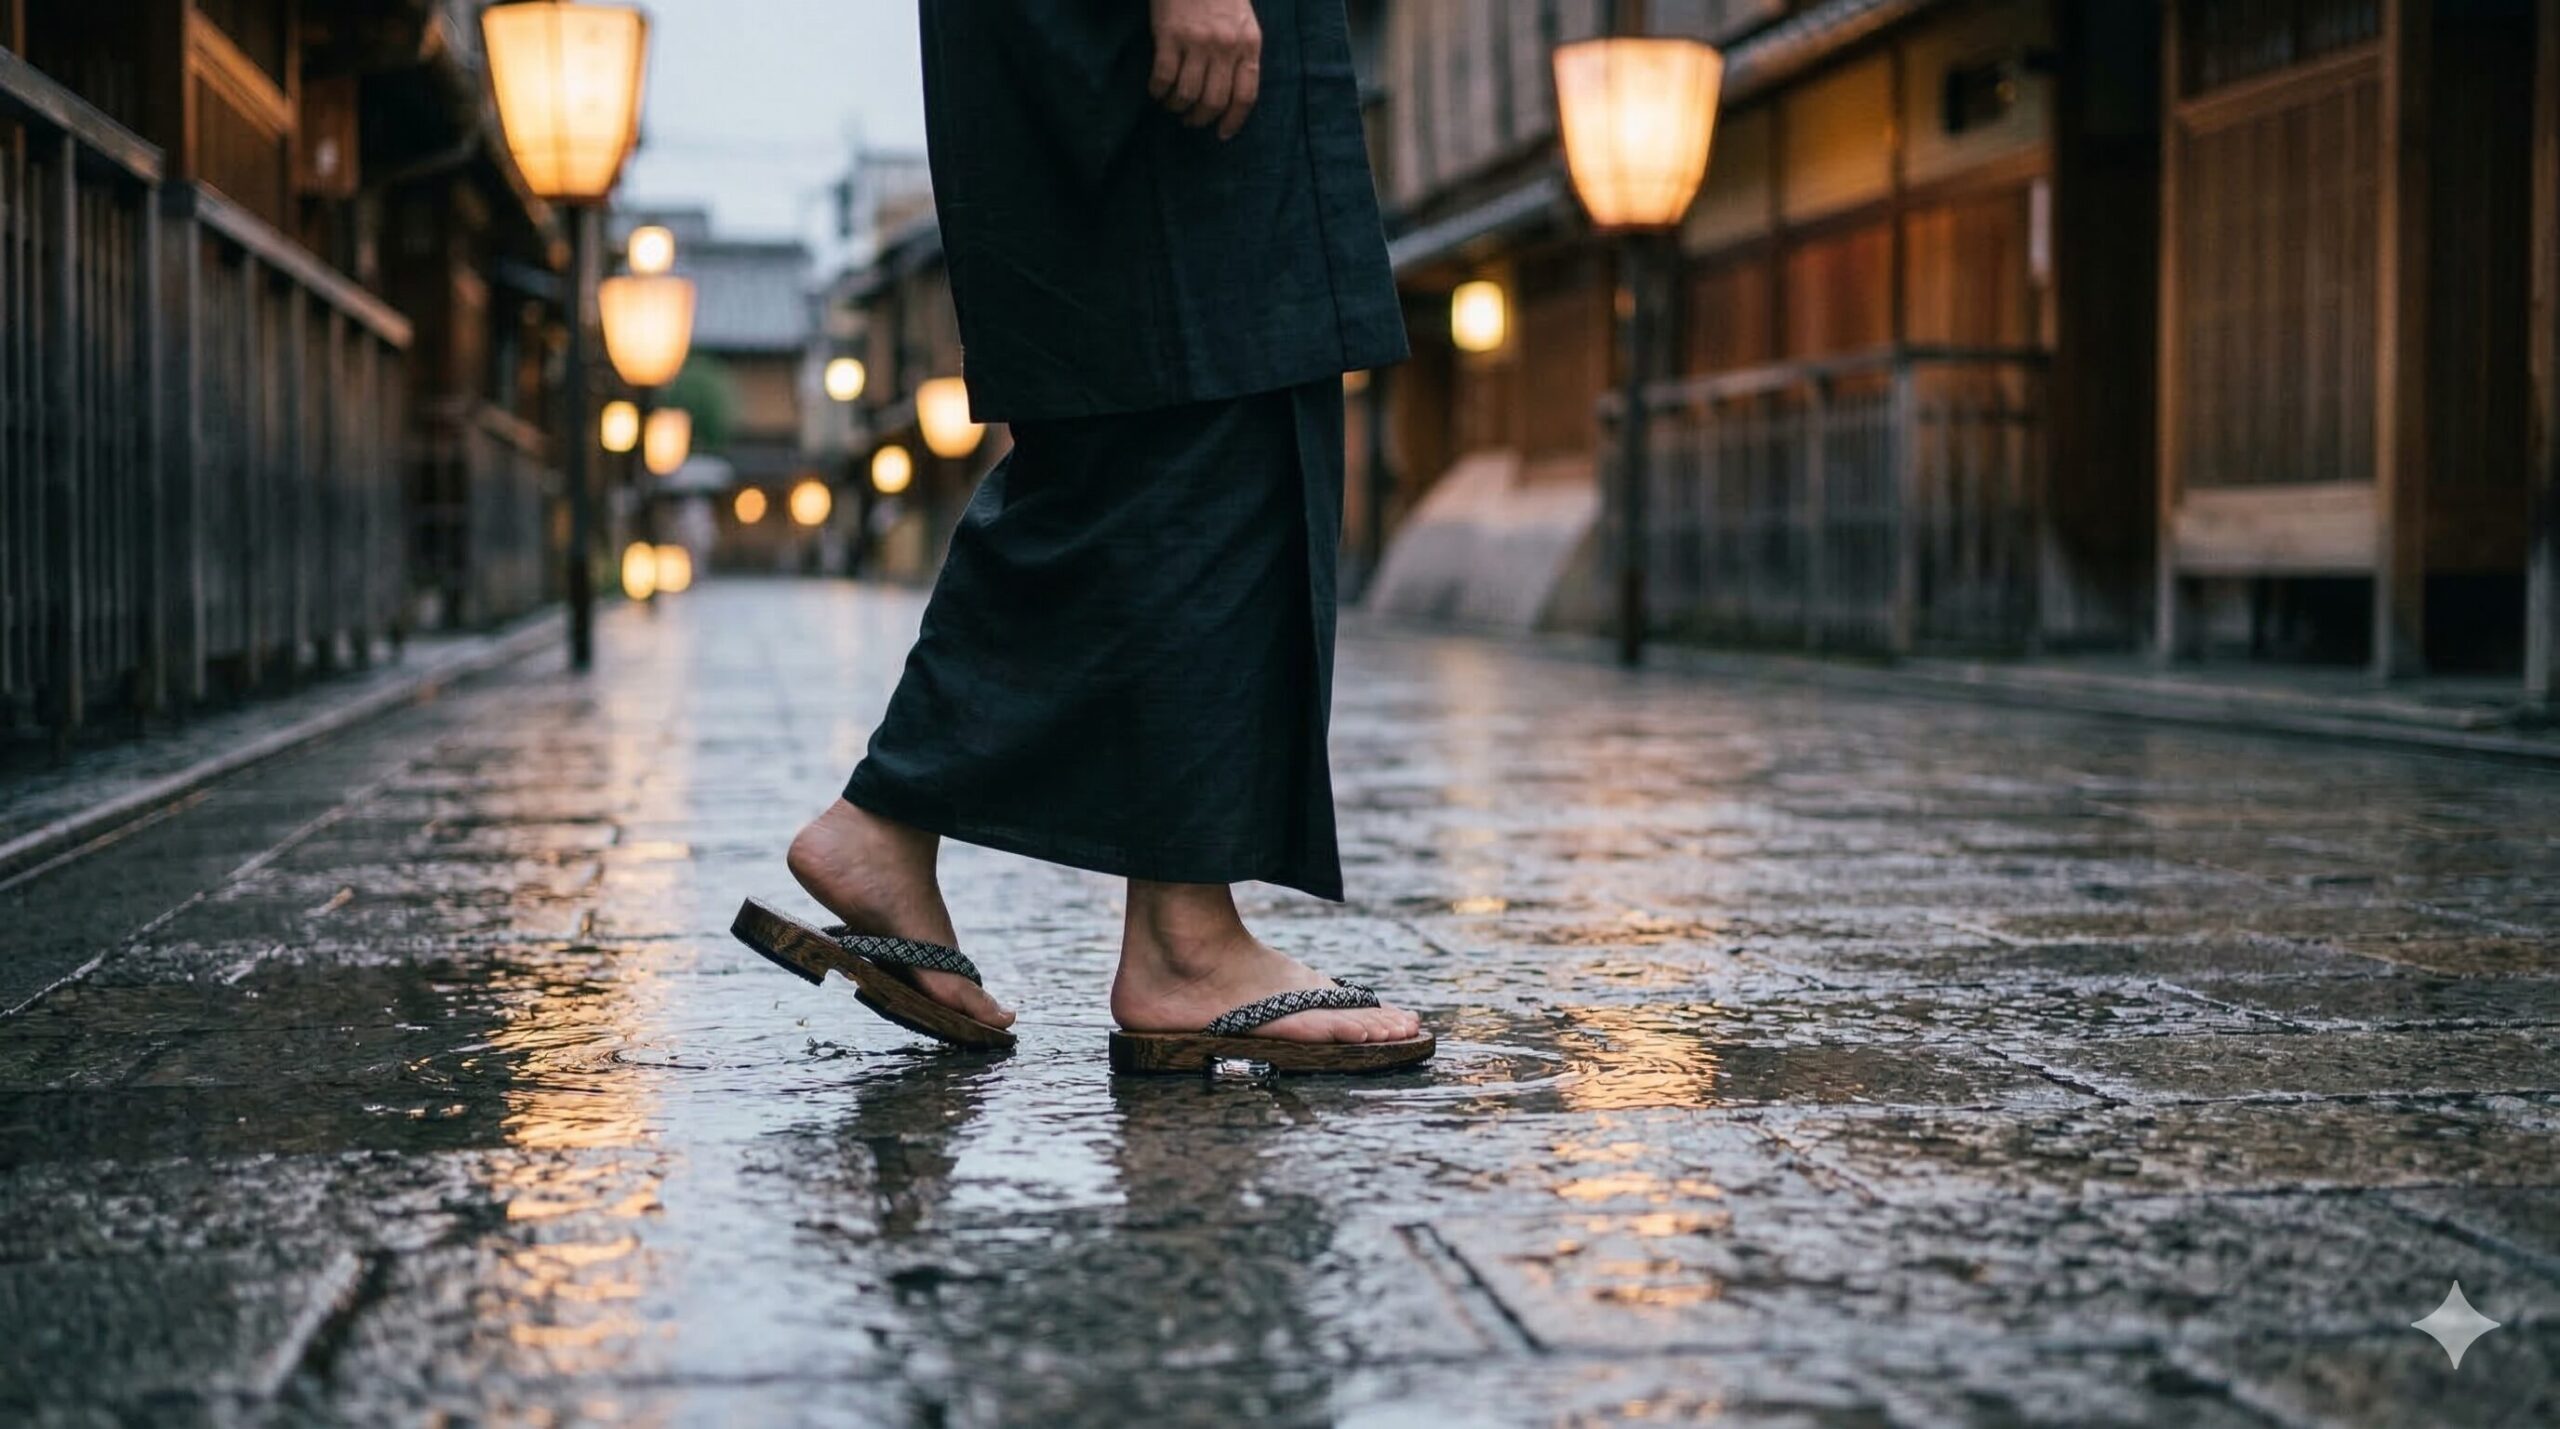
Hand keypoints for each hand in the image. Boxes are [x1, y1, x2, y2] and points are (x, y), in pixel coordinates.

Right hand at [1148, 0, 1261, 139]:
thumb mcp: (1244, 24)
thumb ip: (1242, 55)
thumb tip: (1232, 96)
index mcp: (1248, 45)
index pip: (1245, 96)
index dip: (1233, 121)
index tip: (1222, 134)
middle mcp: (1225, 47)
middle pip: (1214, 101)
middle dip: (1200, 119)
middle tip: (1191, 120)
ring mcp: (1197, 42)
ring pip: (1187, 94)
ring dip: (1177, 107)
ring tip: (1172, 105)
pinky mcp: (1169, 35)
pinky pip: (1162, 77)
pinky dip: (1158, 91)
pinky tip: (1156, 92)